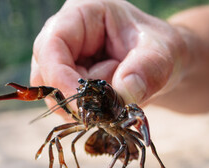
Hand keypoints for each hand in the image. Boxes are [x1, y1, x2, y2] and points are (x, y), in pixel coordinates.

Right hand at [31, 0, 186, 112]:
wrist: (160, 64)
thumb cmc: (159, 48)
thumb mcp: (162, 53)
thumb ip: (148, 69)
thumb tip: (125, 91)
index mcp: (82, 14)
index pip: (53, 45)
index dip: (60, 76)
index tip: (84, 105)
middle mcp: (64, 36)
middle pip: (45, 73)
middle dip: (77, 95)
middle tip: (112, 101)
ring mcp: (62, 61)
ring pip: (53, 94)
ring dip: (84, 106)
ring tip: (117, 95)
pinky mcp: (65, 82)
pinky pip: (64, 106)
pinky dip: (86, 112)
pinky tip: (108, 104)